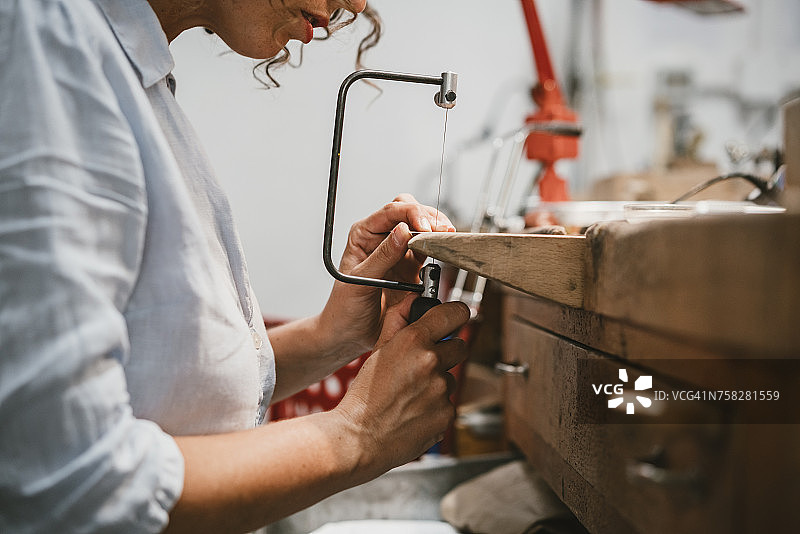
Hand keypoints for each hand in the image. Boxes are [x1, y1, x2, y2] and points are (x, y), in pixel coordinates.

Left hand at [318, 194, 454, 355]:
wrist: (350, 334)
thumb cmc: (344, 307)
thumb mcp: (360, 281)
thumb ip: (383, 256)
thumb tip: (403, 231)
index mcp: (364, 235)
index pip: (390, 212)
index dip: (411, 214)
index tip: (425, 227)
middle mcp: (381, 239)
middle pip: (409, 211)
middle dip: (427, 216)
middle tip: (440, 230)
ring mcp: (398, 253)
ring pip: (422, 228)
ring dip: (436, 230)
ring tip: (446, 238)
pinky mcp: (412, 269)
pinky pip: (429, 252)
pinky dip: (439, 249)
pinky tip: (443, 252)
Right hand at [334, 296, 469, 473]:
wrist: (360, 437)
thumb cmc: (364, 395)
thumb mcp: (377, 350)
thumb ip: (397, 321)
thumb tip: (413, 301)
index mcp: (414, 341)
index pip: (455, 314)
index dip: (456, 314)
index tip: (455, 317)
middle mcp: (431, 362)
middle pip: (460, 346)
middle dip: (446, 352)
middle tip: (424, 364)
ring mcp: (441, 390)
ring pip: (450, 378)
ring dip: (437, 384)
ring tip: (410, 395)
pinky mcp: (446, 415)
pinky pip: (447, 404)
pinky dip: (435, 407)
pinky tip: (414, 412)